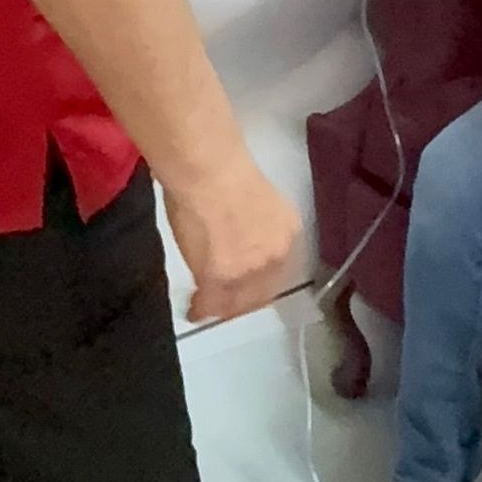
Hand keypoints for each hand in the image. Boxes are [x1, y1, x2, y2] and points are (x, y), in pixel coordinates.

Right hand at [164, 156, 301, 323]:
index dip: (260, 282)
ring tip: (207, 309)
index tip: (247, 286)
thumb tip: (237, 238)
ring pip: (236, 303)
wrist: (209, 173)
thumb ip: (253, 227)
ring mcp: (248, 271)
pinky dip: (200, 308)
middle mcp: (274, 256)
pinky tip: (193, 311)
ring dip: (221, 307)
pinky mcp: (220, 279)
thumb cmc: (224, 170)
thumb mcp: (256, 201)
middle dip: (243, 302)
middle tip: (226, 305)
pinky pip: (210, 303)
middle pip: (261, 293)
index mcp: (287, 232)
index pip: (279, 270)